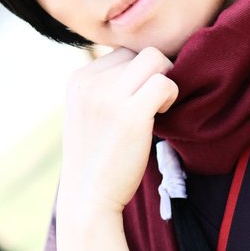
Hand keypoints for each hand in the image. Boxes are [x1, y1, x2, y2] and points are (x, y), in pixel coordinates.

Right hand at [58, 46, 177, 222]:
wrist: (88, 198)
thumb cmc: (96, 160)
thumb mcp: (88, 115)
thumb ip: (105, 89)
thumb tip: (142, 66)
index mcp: (77, 80)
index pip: (121, 52)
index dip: (139, 72)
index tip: (139, 98)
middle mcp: (89, 83)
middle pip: (139, 52)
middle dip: (154, 74)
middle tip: (154, 103)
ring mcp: (108, 97)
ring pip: (154, 58)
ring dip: (165, 79)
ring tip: (158, 108)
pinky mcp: (130, 114)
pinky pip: (165, 82)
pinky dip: (172, 95)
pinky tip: (162, 116)